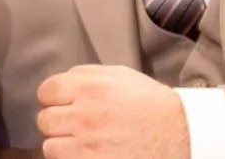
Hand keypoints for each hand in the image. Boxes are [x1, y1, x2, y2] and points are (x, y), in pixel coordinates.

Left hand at [36, 64, 189, 158]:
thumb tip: (62, 82)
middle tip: (76, 123)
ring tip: (83, 141)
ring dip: (63, 144)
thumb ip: (87, 74)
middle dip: (58, 121)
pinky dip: (72, 158)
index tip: (64, 103)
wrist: (180, 134)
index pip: (46, 91)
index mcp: (90, 87)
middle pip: (45, 119)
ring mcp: (87, 144)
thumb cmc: (152, 104)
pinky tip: (89, 153)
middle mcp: (85, 115)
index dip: (55, 97)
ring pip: (50, 146)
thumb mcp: (121, 75)